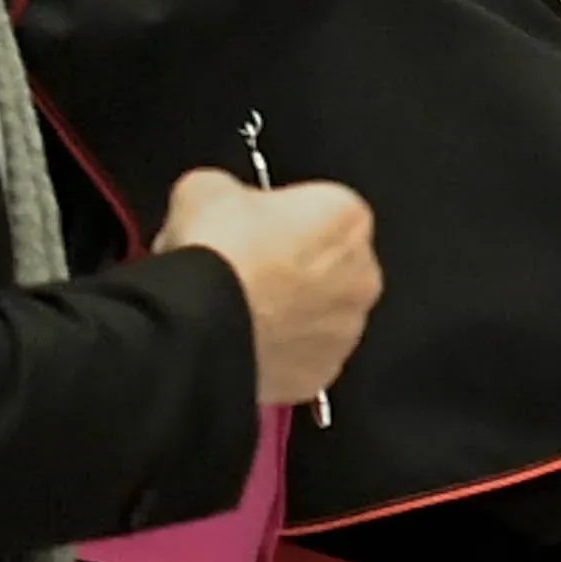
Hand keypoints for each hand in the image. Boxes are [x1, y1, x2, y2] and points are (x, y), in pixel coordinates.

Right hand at [161, 167, 377, 411]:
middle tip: (238, 271)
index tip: (246, 229)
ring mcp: (346, 328)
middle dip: (289, 267)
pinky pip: (301, 356)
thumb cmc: (213, 254)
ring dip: (286, 311)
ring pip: (317, 313)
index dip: (276, 219)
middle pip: (325, 264)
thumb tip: (220, 202)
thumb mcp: (205, 189)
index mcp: (346, 217)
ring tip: (236, 310)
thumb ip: (229, 190)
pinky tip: (240, 340)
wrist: (198, 324)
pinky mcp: (323, 371)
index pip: (319, 210)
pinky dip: (277, 351)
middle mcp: (362, 273)